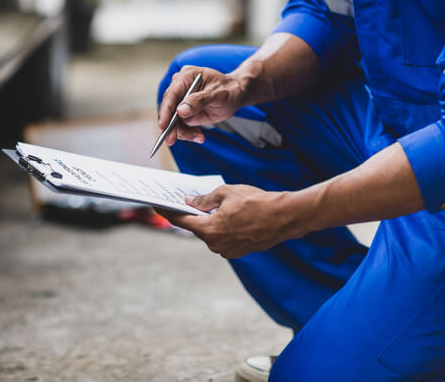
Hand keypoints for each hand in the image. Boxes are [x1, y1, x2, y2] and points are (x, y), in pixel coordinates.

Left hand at [156, 185, 305, 258]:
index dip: (168, 212)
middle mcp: (216, 244)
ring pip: (211, 233)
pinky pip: (224, 238)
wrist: (285, 217)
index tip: (158, 206)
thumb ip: (204, 200)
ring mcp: (228, 250)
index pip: (181, 221)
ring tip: (211, 206)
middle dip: (192, 214)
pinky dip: (222, 227)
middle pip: (196, 228)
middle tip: (186, 201)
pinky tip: (226, 215)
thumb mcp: (226, 193)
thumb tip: (190, 202)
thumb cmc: (257, 203)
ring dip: (209, 221)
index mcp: (209, 230)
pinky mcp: (239, 251)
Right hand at [158, 65, 245, 145]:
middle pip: (168, 109)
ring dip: (182, 132)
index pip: (171, 94)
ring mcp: (181, 101)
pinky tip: (199, 136)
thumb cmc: (229, 90)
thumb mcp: (218, 94)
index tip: (163, 125)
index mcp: (186, 77)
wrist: (235, 95)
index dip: (165, 110)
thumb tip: (180, 111)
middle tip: (172, 140)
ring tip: (198, 136)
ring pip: (172, 120)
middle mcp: (180, 88)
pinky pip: (180, 126)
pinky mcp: (184, 112)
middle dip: (171, 126)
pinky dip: (187, 133)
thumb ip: (199, 101)